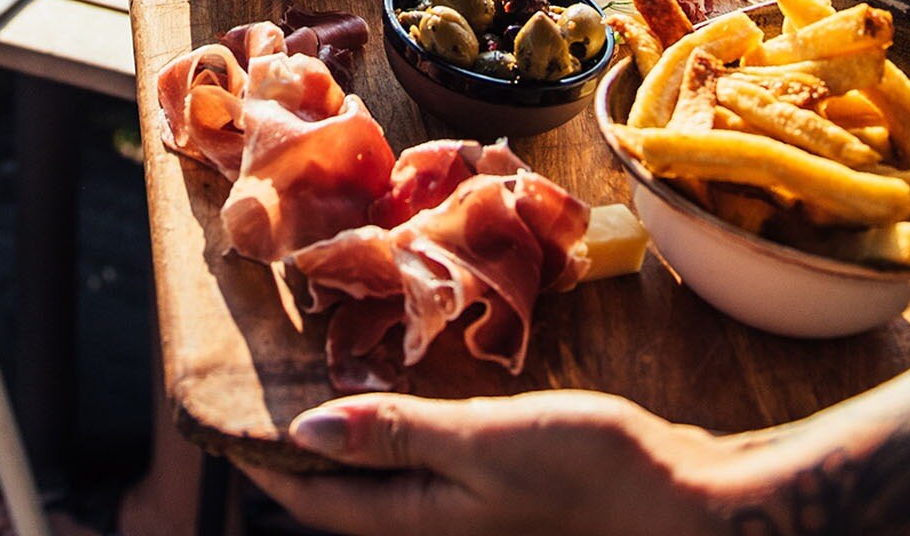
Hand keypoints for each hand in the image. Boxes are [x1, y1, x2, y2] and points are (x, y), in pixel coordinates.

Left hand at [249, 390, 741, 535]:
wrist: (687, 503)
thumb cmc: (590, 470)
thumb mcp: (481, 442)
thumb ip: (396, 436)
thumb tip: (303, 438)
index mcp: (420, 524)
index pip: (317, 501)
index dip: (265, 463)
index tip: (222, 420)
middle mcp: (439, 531)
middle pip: (345, 501)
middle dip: (300, 455)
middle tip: (262, 394)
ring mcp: (474, 520)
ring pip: (386, 487)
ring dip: (348, 445)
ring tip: (318, 387)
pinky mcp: (505, 500)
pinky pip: (427, 472)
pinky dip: (399, 440)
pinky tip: (406, 404)